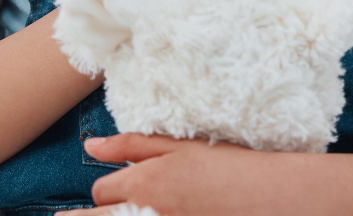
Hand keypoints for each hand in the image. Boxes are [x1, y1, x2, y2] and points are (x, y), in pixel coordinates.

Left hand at [56, 134, 294, 215]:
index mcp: (145, 182)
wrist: (263, 195)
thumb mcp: (180, 145)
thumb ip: (131, 145)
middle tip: (115, 207)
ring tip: (148, 205)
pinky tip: (164, 214)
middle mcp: (143, 212)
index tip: (127, 188)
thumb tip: (89, 146)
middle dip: (101, 212)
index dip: (110, 189)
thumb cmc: (225, 165)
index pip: (101, 191)